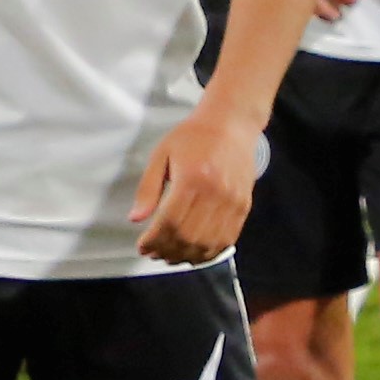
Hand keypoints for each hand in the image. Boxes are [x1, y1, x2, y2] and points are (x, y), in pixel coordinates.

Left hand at [132, 108, 265, 265]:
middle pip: (188, 236)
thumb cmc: (193, 136)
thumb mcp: (162, 154)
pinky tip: (194, 253)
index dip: (154, 240)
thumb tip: (135, 219)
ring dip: (186, 256)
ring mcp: (232, 202)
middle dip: (167, 251)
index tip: (142, 247)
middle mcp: (215, 193)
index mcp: (192, 179)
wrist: (231, 123)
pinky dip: (209, 252)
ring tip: (171, 256)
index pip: (170, 221)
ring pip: (208, 243)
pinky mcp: (244, 206)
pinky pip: (227, 239)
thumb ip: (148, 188)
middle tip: (154, 253)